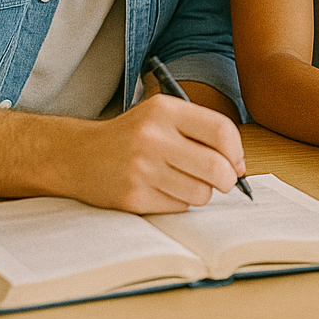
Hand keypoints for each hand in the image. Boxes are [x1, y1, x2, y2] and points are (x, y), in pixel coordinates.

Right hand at [61, 94, 246, 212]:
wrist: (77, 156)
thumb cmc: (132, 136)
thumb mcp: (163, 117)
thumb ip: (202, 132)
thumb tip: (240, 167)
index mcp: (164, 110)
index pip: (221, 131)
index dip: (237, 152)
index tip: (237, 163)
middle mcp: (152, 137)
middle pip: (216, 168)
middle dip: (228, 180)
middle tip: (224, 181)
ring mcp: (141, 169)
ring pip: (200, 193)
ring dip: (202, 193)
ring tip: (186, 183)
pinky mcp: (132, 197)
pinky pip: (178, 207)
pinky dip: (180, 203)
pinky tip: (163, 190)